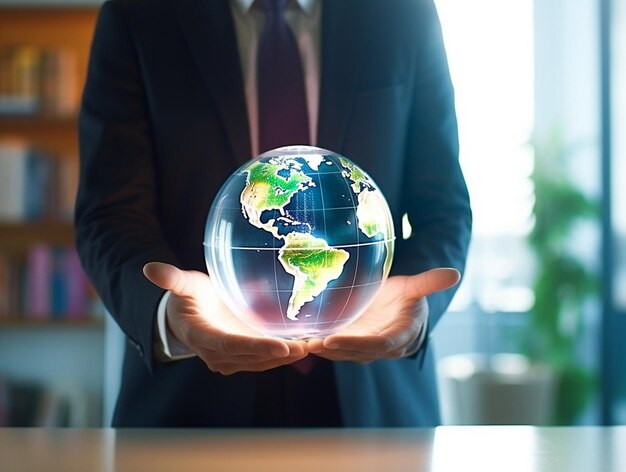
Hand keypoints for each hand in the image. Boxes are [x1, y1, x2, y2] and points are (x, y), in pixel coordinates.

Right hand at [143, 262, 308, 374]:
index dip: (256, 347)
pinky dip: (284, 355)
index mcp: (203, 337)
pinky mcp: (242, 358)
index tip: (281, 345)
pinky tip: (305, 345)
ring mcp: (230, 360)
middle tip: (308, 344)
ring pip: (261, 362)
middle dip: (281, 353)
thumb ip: (171, 279)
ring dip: (287, 357)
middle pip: (252, 357)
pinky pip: (264, 360)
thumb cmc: (188, 297)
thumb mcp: (183, 285)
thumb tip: (148, 268)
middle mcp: (216, 354)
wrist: (188, 317)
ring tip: (313, 345)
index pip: (232, 345)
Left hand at [306, 268, 459, 363]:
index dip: (356, 344)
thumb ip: (429, 283)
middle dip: (333, 350)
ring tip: (301, 342)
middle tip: (310, 343)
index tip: (333, 339)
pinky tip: (301, 337)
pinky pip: (334, 347)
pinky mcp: (351, 344)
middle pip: (355, 352)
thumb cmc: (407, 298)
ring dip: (322, 350)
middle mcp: (379, 347)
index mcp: (398, 336)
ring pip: (342, 353)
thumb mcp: (415, 288)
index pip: (378, 344)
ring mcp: (363, 347)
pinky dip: (319, 344)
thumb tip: (454, 274)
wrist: (398, 309)